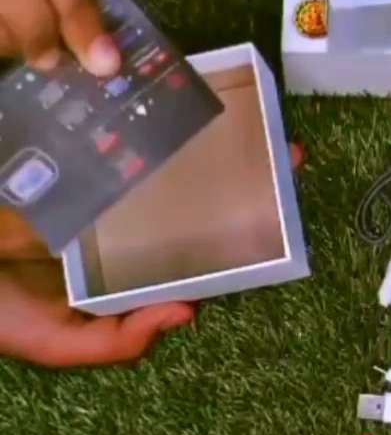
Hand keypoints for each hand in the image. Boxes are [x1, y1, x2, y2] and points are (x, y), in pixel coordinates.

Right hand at [0, 140, 305, 366]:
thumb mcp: (56, 342)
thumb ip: (119, 340)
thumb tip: (190, 314)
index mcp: (121, 269)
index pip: (191, 250)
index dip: (238, 234)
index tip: (285, 206)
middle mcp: (116, 225)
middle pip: (187, 195)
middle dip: (236, 176)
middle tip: (290, 152)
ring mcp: (93, 185)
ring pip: (156, 157)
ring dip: (198, 137)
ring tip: (250, 113)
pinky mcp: (66, 156)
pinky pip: (108, 132)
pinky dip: (136, 112)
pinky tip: (172, 92)